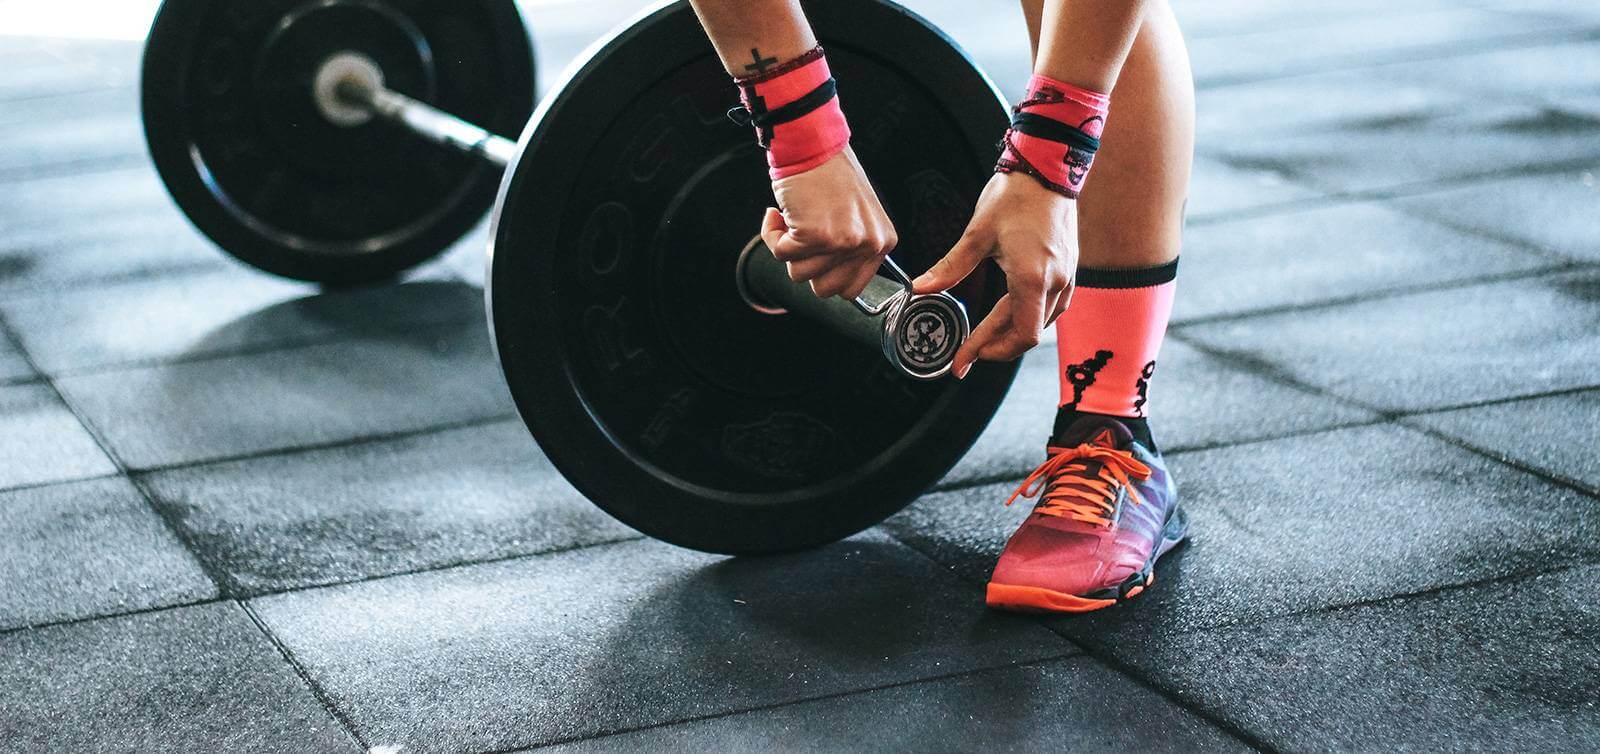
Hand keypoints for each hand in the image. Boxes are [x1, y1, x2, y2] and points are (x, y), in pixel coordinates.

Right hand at [760, 147, 897, 299]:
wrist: (812, 142)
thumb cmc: (829, 173)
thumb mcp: (856, 216)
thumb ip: (851, 249)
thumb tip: (828, 280)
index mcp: (882, 242)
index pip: (851, 289)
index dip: (825, 274)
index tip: (817, 253)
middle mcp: (867, 244)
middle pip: (825, 290)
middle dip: (806, 265)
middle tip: (804, 235)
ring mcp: (842, 242)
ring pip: (799, 274)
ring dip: (788, 247)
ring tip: (795, 217)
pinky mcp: (815, 235)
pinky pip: (780, 254)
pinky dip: (772, 234)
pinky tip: (779, 213)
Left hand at [912, 172, 1077, 377]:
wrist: (1049, 167)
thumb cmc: (1016, 195)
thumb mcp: (977, 234)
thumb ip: (950, 266)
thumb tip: (920, 288)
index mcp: (1033, 278)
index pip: (1018, 335)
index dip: (988, 352)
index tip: (962, 361)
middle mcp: (1056, 283)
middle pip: (1027, 334)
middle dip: (995, 347)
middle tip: (967, 355)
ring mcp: (1068, 277)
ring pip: (1042, 323)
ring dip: (1012, 334)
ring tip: (984, 339)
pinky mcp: (1070, 269)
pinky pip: (1052, 307)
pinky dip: (1028, 318)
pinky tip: (1010, 316)